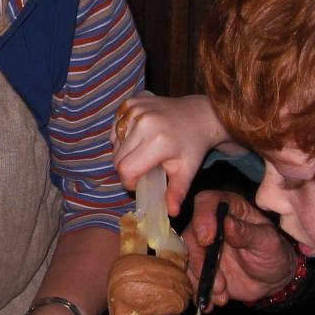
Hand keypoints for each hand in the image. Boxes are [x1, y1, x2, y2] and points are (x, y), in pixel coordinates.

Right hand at [112, 94, 234, 216]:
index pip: (126, 169)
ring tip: (143, 151)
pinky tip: (139, 136)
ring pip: (114, 143)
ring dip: (124, 152)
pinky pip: (115, 126)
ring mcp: (136, 109)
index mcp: (157, 141)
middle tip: (143, 168)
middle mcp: (143, 122)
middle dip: (126, 169)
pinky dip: (122, 135)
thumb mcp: (187, 170)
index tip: (140, 182)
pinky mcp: (132, 101)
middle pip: (117, 157)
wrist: (200, 114)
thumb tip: (170, 213)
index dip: (129, 181)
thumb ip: (176, 192)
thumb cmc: (193, 146)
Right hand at [183, 190, 297, 306]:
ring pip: (187, 259)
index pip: (206, 202)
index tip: (207, 241)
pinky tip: (211, 304)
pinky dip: (199, 293)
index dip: (202, 218)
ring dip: (201, 280)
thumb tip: (228, 223)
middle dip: (201, 262)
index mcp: (228, 209)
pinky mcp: (199, 267)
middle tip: (219, 282)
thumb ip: (248, 233)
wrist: (272, 280)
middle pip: (191, 234)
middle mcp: (210, 224)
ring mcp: (202, 247)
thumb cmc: (273, 253)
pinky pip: (190, 278)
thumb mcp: (268, 243)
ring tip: (221, 295)